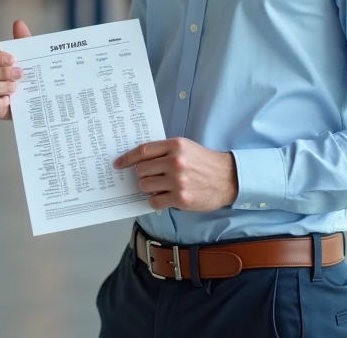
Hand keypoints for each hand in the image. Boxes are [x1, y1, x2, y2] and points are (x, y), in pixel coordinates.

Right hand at [0, 20, 31, 119]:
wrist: (41, 99)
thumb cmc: (30, 75)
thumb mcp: (30, 58)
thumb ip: (23, 41)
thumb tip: (18, 23)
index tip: (12, 59)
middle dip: (1, 73)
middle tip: (20, 74)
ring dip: (2, 86)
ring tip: (16, 87)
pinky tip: (10, 101)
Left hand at [114, 138, 238, 211]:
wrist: (228, 178)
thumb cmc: (205, 162)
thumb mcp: (186, 148)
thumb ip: (164, 151)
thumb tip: (139, 160)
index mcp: (175, 146)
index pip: (143, 151)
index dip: (127, 158)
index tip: (118, 164)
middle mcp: (175, 162)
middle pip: (141, 170)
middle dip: (142, 175)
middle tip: (150, 177)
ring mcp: (178, 181)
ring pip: (145, 185)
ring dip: (148, 187)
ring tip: (160, 186)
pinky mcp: (181, 199)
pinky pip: (154, 201)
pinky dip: (156, 200)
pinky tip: (165, 197)